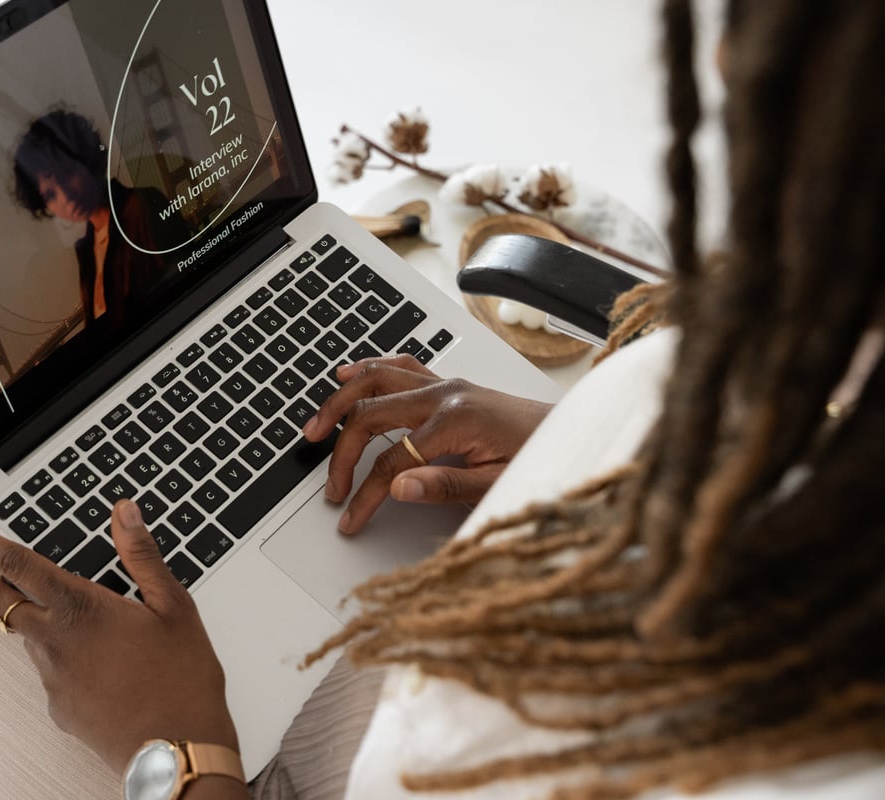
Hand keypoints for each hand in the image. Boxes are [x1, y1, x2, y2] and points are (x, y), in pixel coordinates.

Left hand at [0, 500, 237, 775]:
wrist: (178, 748)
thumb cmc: (183, 676)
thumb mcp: (174, 606)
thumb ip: (141, 555)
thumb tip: (124, 511)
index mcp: (82, 608)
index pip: (18, 565)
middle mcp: (56, 642)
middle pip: (0, 603)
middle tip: (9, 571)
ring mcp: (52, 679)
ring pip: (26, 637)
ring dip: (39, 620)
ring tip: (92, 625)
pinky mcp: (58, 708)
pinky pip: (50, 672)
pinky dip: (64, 658)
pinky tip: (104, 665)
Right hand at [301, 354, 551, 533]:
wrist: (570, 434)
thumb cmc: (540, 458)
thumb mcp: (497, 483)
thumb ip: (445, 486)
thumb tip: (397, 488)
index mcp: (456, 420)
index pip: (392, 460)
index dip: (366, 494)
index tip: (351, 518)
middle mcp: (445, 393)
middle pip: (371, 413)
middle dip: (342, 451)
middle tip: (330, 484)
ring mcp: (445, 383)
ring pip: (377, 378)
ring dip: (340, 400)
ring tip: (315, 425)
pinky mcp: (449, 383)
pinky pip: (399, 366)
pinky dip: (368, 369)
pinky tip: (348, 374)